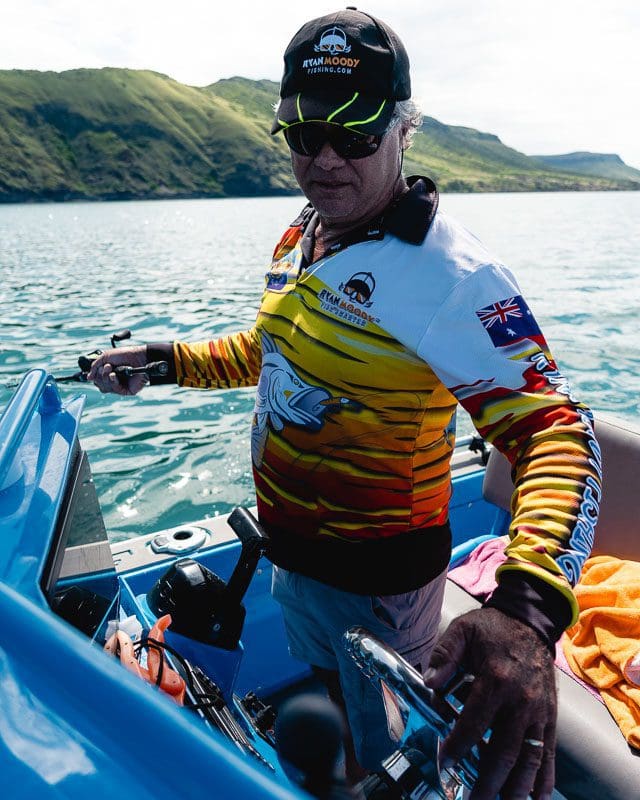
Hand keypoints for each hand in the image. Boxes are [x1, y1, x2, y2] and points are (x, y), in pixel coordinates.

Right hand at [87, 345, 148, 395]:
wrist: (139, 357)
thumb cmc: (125, 355)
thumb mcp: (106, 356)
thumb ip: (95, 366)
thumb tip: (88, 378)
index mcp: (108, 373)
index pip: (96, 379)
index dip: (95, 375)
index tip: (98, 368)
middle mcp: (113, 380)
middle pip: (99, 384)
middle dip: (100, 375)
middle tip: (107, 366)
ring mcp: (119, 386)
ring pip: (105, 388)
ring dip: (105, 377)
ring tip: (111, 368)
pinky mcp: (126, 390)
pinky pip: (115, 390)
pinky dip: (112, 381)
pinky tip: (114, 375)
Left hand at [425, 607, 555, 799]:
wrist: (531, 621)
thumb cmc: (493, 628)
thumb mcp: (463, 630)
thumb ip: (444, 654)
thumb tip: (428, 681)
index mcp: (496, 679)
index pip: (474, 723)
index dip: (458, 746)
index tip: (445, 763)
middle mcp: (521, 700)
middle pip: (504, 750)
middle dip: (488, 781)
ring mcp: (539, 711)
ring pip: (530, 758)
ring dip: (516, 787)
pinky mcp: (550, 716)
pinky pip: (550, 751)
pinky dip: (545, 777)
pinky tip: (538, 797)